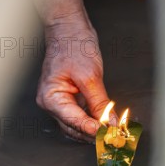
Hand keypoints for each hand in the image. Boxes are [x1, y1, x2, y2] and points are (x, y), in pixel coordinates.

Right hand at [36, 17, 113, 142]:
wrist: (69, 29)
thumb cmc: (73, 45)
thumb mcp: (90, 75)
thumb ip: (100, 102)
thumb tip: (109, 122)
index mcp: (51, 97)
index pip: (74, 121)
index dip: (92, 130)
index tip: (109, 134)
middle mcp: (52, 103)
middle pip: (74, 128)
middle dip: (94, 133)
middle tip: (114, 136)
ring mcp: (60, 102)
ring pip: (77, 126)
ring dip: (94, 130)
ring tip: (113, 132)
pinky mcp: (69, 99)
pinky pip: (80, 117)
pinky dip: (93, 121)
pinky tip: (106, 123)